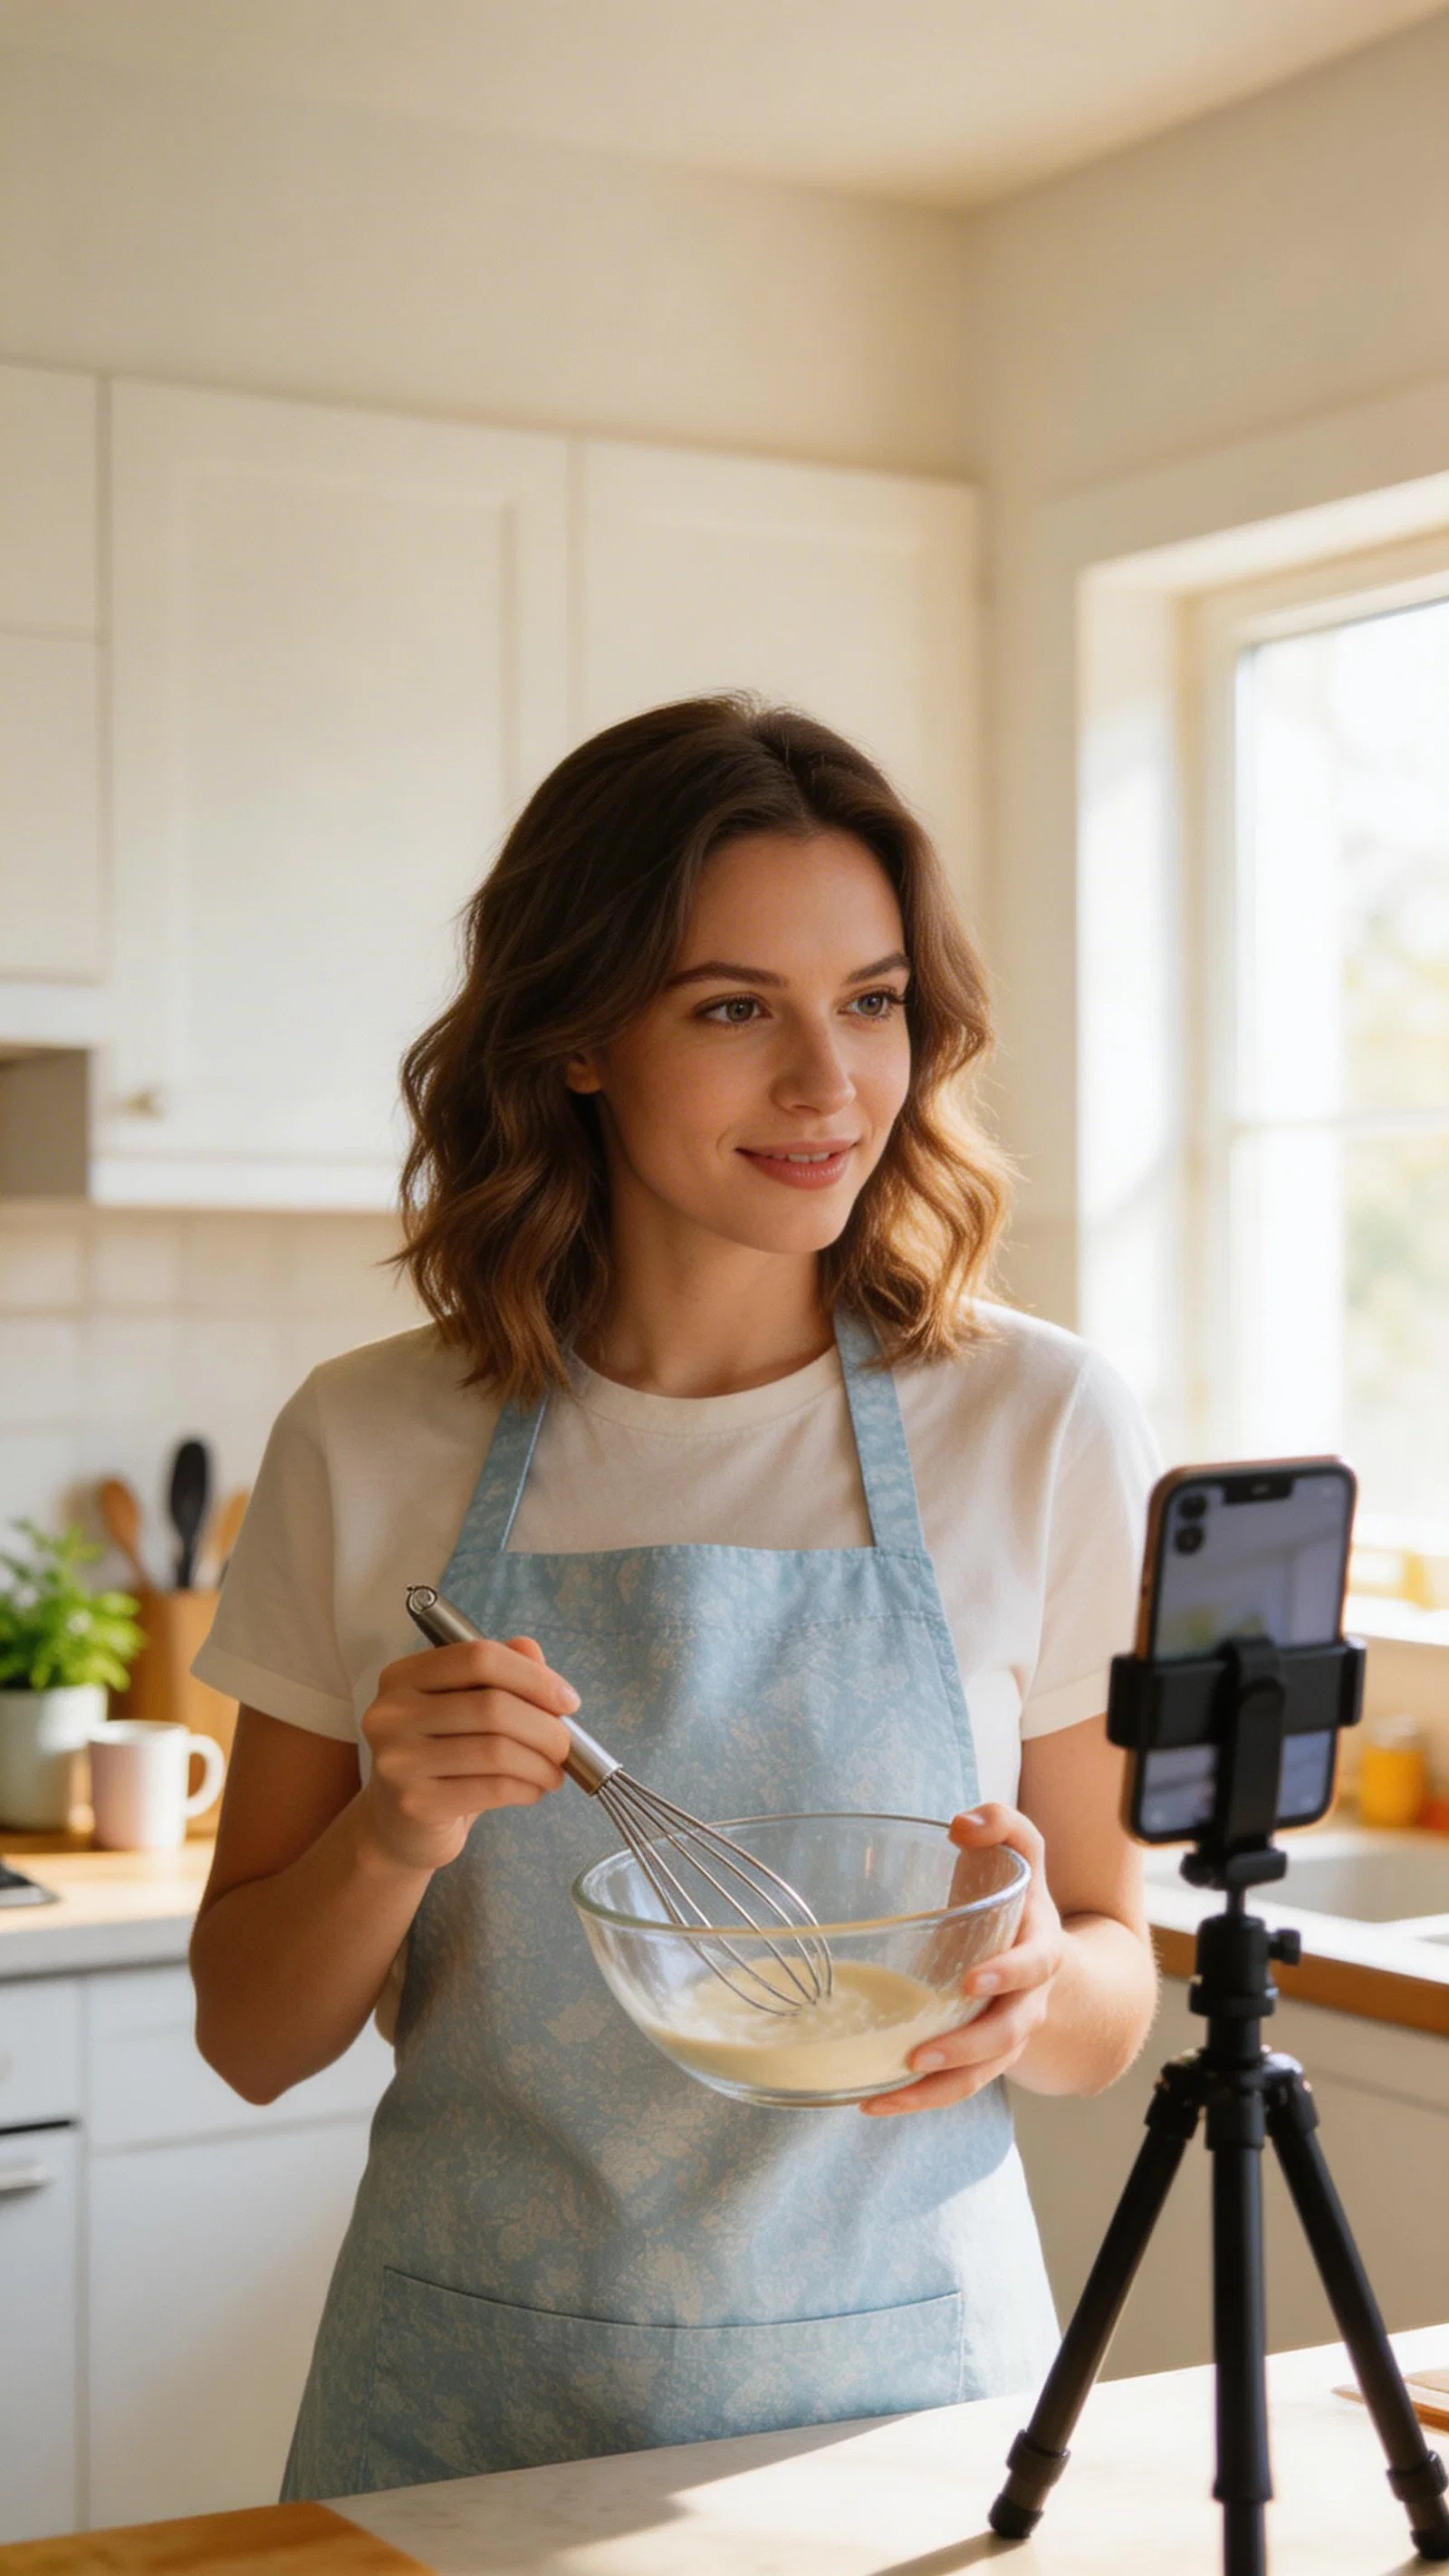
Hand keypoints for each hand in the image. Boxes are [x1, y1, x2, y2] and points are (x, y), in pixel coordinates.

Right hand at [358, 1633, 576, 1873]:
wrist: (399, 1826)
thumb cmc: (439, 1758)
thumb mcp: (464, 1708)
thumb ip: (497, 1672)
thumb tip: (532, 1650)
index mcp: (403, 1676)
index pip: (478, 1658)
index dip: (533, 1676)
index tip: (567, 1700)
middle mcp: (391, 1713)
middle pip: (492, 1706)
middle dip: (546, 1727)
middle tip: (567, 1745)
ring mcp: (398, 1760)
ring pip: (497, 1750)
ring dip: (541, 1762)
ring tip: (554, 1772)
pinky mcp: (415, 1803)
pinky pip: (492, 1789)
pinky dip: (527, 1788)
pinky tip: (534, 1790)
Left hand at [860, 1803, 1063, 2116]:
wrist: (1046, 1958)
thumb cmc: (1018, 1899)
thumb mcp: (1021, 1856)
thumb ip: (1003, 1825)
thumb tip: (963, 1823)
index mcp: (1039, 1951)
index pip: (1034, 1965)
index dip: (1008, 1973)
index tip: (972, 1979)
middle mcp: (1027, 2002)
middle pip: (1007, 2035)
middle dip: (966, 2049)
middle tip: (921, 2054)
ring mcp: (1004, 2038)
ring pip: (978, 2076)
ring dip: (934, 2089)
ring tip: (884, 2092)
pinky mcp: (977, 2060)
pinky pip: (953, 2088)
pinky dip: (915, 2098)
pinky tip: (871, 2098)